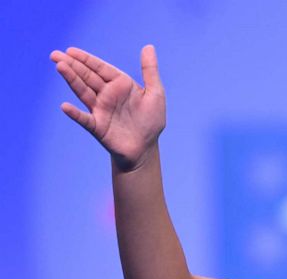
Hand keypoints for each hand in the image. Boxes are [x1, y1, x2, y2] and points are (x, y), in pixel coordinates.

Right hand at [51, 45, 165, 171]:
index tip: (71, 51)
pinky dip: (75, 114)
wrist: (145, 148)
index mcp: (120, 85)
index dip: (86, 59)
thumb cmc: (150, 120)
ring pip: (83, 92)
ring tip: (60, 67)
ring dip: (71, 80)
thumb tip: (149, 46)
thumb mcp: (155, 93)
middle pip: (87, 77)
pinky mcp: (98, 127)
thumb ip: (150, 71)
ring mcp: (100, 110)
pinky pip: (85, 119)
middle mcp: (107, 95)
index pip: (100, 68)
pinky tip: (65, 107)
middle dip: (72, 65)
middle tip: (55, 54)